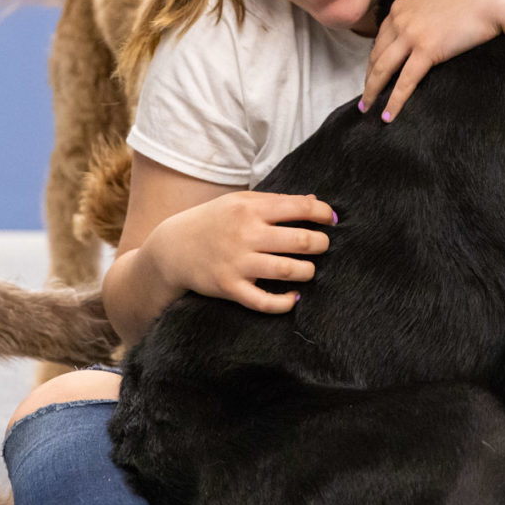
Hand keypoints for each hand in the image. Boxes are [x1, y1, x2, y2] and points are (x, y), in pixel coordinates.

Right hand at [148, 191, 336, 313]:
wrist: (172, 248)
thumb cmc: (213, 221)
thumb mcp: (240, 203)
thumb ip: (276, 202)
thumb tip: (314, 203)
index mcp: (250, 209)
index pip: (299, 208)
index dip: (323, 214)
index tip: (331, 220)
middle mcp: (245, 235)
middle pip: (301, 241)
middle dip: (321, 244)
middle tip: (323, 246)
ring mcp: (237, 263)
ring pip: (288, 271)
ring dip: (308, 271)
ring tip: (308, 269)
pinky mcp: (229, 287)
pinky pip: (264, 301)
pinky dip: (285, 302)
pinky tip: (293, 297)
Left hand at [360, 0, 504, 120]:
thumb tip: (422, 1)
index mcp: (403, 5)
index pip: (382, 35)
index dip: (375, 54)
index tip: (373, 68)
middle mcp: (401, 19)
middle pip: (377, 53)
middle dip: (368, 75)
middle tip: (365, 93)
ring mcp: (411, 35)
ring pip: (383, 68)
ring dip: (372, 90)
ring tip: (366, 108)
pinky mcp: (427, 50)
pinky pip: (405, 82)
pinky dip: (394, 101)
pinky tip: (388, 115)